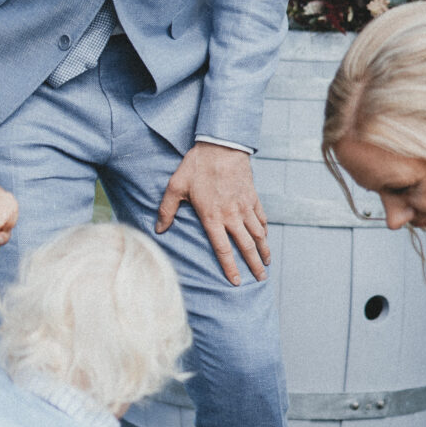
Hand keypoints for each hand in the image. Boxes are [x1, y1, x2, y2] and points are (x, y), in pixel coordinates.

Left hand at [156, 144, 268, 285]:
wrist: (221, 145)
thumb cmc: (197, 165)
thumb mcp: (176, 186)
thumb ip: (167, 210)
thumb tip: (159, 229)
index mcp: (212, 217)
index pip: (223, 249)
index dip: (230, 267)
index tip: (236, 282)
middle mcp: (232, 215)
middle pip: (246, 246)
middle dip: (254, 264)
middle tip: (260, 278)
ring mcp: (245, 206)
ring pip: (258, 234)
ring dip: (263, 250)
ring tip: (266, 263)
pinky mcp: (252, 196)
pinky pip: (261, 217)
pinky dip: (264, 230)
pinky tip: (265, 237)